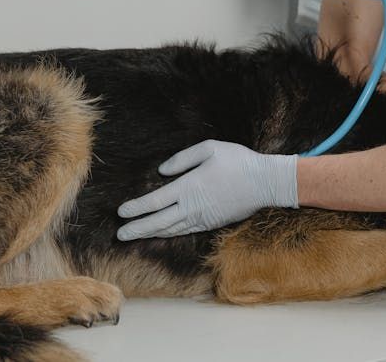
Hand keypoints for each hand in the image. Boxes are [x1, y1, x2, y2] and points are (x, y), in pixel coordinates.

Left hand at [116, 140, 297, 240]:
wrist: (265, 183)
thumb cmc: (238, 161)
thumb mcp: (209, 149)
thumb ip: (182, 160)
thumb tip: (162, 172)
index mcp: (189, 187)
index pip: (155, 202)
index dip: (136, 208)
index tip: (121, 212)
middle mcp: (192, 207)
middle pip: (158, 222)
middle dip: (137, 228)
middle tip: (120, 234)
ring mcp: (202, 218)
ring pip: (170, 229)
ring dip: (150, 233)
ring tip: (134, 236)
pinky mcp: (211, 223)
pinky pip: (185, 231)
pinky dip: (169, 234)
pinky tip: (161, 234)